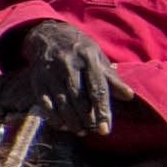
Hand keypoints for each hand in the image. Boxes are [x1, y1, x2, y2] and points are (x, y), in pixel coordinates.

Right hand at [0, 19, 123, 140]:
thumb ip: (111, 78)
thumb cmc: (80, 49)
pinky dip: (54, 118)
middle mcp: (69, 65)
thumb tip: (129, 96)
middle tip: (93, 130)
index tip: (105, 130)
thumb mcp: (98, 57)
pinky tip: (63, 125)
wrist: (48, 35)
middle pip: (79, 100)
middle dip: (87, 119)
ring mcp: (51, 73)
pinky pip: (46, 104)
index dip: (102, 111)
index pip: (97, 89)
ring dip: (72, 122)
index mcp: (88, 58)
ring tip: (80, 131)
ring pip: (63, 104)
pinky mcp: (37, 80)